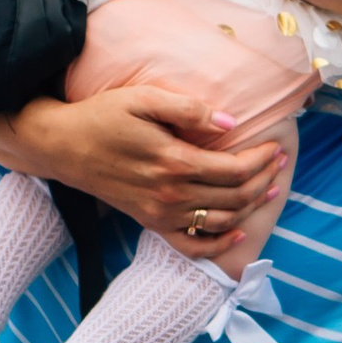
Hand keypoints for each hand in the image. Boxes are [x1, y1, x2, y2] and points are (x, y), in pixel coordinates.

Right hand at [27, 82, 290, 253]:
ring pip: (221, 220)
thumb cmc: (102, 116)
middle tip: (280, 162)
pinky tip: (237, 231)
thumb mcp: (142, 98)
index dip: (261, 160)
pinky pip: (191, 244)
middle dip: (264, 179)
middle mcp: (170, 194)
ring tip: (268, 188)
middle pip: (234, 196)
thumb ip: (188, 109)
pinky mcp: (149, 222)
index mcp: (173, 162)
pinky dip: (219, 243)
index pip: (234, 170)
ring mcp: (160, 213)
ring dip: (251, 207)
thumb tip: (230, 123)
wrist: (61, 146)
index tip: (275, 146)